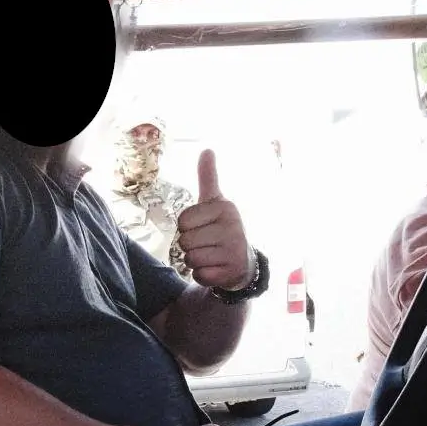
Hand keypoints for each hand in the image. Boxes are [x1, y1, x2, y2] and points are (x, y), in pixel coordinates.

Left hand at [176, 150, 253, 291]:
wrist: (242, 262)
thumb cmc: (222, 229)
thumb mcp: (215, 202)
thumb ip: (208, 178)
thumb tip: (207, 150)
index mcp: (225, 208)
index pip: (183, 221)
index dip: (187, 228)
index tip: (202, 228)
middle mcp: (233, 227)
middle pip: (185, 242)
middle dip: (190, 246)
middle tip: (206, 245)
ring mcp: (233, 251)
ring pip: (190, 259)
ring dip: (194, 261)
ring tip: (210, 256)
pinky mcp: (230, 272)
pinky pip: (199, 275)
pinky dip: (202, 275)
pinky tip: (214, 269)